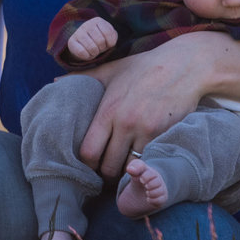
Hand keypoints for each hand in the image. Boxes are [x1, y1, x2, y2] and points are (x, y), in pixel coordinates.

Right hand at [65, 17, 117, 61]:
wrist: (84, 43)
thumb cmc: (100, 39)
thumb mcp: (109, 36)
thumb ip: (113, 36)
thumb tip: (110, 42)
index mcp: (98, 21)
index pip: (108, 32)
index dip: (111, 42)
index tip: (108, 43)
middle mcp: (86, 24)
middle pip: (100, 41)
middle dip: (102, 48)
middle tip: (99, 47)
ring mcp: (78, 32)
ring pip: (92, 48)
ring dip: (95, 53)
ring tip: (93, 51)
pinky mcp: (71, 41)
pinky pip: (82, 52)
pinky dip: (87, 56)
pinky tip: (86, 54)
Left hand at [78, 37, 219, 180]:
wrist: (184, 66)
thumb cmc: (144, 67)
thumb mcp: (111, 69)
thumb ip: (84, 78)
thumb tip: (55, 80)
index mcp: (108, 110)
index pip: (89, 151)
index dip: (86, 164)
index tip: (89, 164)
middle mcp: (125, 123)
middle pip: (109, 166)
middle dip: (106, 173)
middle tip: (106, 174)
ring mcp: (147, 131)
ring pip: (131, 169)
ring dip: (127, 173)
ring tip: (124, 172)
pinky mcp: (166, 135)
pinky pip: (151, 161)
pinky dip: (146, 166)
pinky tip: (143, 165)